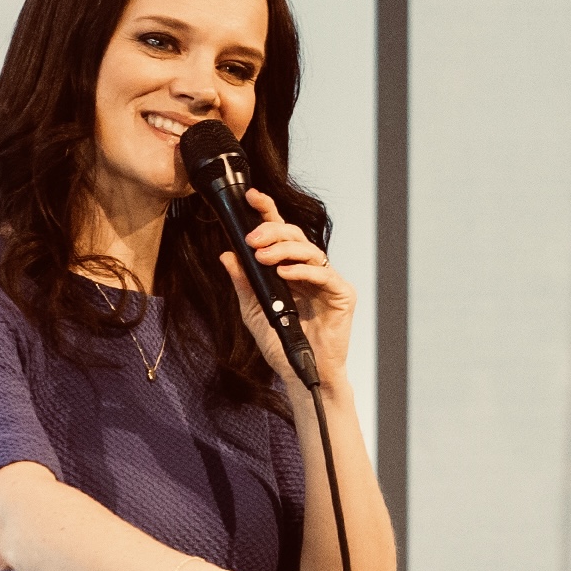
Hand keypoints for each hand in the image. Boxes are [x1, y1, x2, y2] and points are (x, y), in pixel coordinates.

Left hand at [219, 189, 354, 390]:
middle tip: (252, 239)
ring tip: (263, 257)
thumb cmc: (282, 345)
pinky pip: (323, 274)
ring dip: (284, 249)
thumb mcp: (253, 310)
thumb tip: (227, 255)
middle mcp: (311, 272)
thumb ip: (243, 283)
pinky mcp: (342, 295)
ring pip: (309, 250)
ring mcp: (328, 282)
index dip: (268, 212)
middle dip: (272, 231)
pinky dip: (302, 271)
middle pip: (295, 236)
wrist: (303, 373)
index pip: (280, 235)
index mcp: (291, 271)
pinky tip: (284, 274)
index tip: (251, 197)